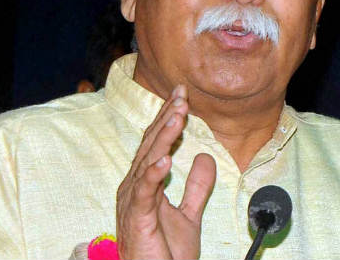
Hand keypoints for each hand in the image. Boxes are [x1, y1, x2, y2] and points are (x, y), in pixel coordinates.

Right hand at [116, 85, 215, 258]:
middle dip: (166, 117)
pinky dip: (154, 173)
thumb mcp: (189, 213)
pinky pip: (145, 191)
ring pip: (147, 160)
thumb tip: (205, 157)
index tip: (182, 95)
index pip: (156, 142)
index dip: (168, 117)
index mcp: (145, 182)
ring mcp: (133, 200)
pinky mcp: (137, 217)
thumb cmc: (164, 253)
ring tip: (178, 116)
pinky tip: (166, 158)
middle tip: (182, 94)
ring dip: (163, 137)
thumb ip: (196, 186)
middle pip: (150, 144)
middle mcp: (135, 186)